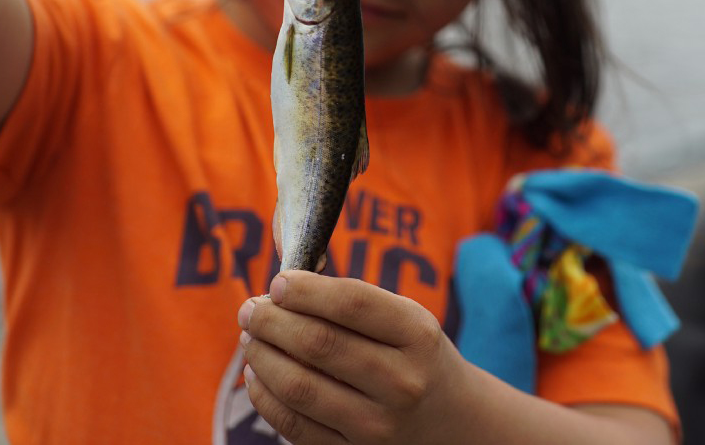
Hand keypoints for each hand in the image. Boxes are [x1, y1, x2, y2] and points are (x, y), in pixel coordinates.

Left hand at [237, 271, 473, 443]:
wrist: (452, 423)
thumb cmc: (416, 358)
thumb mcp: (406, 319)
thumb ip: (351, 298)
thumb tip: (281, 277)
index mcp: (418, 335)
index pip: (352, 303)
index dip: (306, 290)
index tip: (279, 283)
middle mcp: (403, 382)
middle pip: (319, 344)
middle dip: (272, 321)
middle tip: (251, 310)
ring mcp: (379, 424)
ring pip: (299, 388)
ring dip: (262, 357)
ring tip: (252, 339)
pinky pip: (294, 426)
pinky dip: (265, 397)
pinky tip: (258, 374)